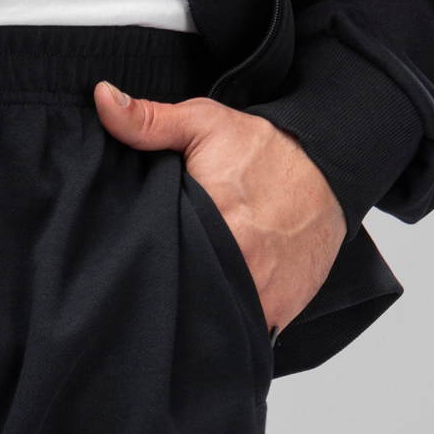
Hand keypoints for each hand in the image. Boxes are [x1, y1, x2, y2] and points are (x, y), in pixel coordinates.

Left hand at [94, 85, 344, 334]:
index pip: (157, 261)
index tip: (127, 264)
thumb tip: (102, 100)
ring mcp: (260, 295)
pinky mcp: (278, 313)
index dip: (139, 265)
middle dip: (166, 295)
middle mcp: (239, 263)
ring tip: (182, 301)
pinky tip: (214, 312)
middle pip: (182, 297)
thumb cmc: (266, 150)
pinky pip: (242, 333)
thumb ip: (150, 120)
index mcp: (213, 221)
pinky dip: (227, 327)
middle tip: (157, 282)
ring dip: (197, 316)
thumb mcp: (205, 124)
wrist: (332, 171)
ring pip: (212, 321)